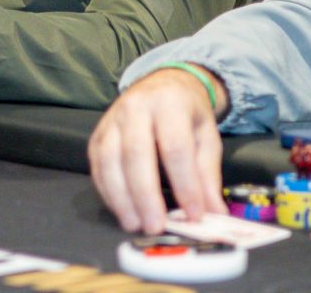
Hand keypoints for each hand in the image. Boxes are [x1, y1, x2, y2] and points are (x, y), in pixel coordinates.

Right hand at [87, 66, 228, 234]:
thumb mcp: (207, 137)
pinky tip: (122, 210)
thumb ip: (207, 175)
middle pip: (136, 153)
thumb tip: (213, 213)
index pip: (175, 147)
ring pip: (109, 160)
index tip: (193, 215)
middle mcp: (136, 107)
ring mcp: (112, 119)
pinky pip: (97, 165)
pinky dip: (107, 192)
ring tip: (135, 223)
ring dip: (121, 197)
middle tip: (155, 226)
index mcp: (169, 103)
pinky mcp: (97, 134)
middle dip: (145, 195)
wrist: (162, 84)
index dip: (184, 184)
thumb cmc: (187, 114)